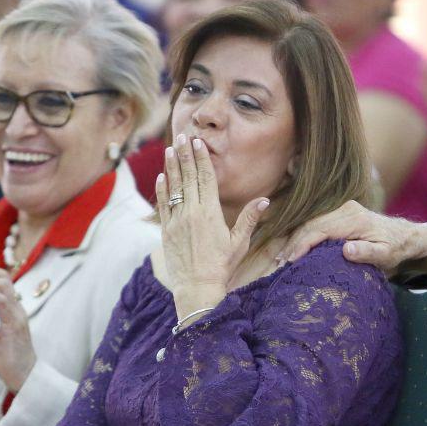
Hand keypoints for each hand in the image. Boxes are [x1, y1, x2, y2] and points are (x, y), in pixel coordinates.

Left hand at [155, 133, 268, 312]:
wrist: (197, 288)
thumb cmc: (222, 267)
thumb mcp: (240, 243)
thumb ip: (249, 219)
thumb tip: (265, 200)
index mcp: (211, 213)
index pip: (206, 179)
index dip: (202, 159)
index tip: (198, 143)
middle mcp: (192, 213)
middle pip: (189, 178)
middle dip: (185, 155)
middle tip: (182, 137)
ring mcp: (177, 221)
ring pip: (173, 188)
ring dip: (172, 167)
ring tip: (170, 149)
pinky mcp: (166, 231)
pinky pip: (163, 205)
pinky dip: (162, 190)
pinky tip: (161, 176)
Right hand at [280, 200, 426, 269]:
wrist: (404, 236)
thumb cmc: (395, 249)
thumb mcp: (386, 256)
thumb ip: (367, 253)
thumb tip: (346, 250)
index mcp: (354, 219)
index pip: (320, 231)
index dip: (302, 246)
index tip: (290, 262)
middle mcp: (346, 210)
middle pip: (311, 225)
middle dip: (293, 244)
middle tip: (279, 264)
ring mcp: (342, 209)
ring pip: (310, 223)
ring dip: (295, 240)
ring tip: (282, 259)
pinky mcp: (339, 213)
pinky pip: (316, 223)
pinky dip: (303, 236)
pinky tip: (294, 250)